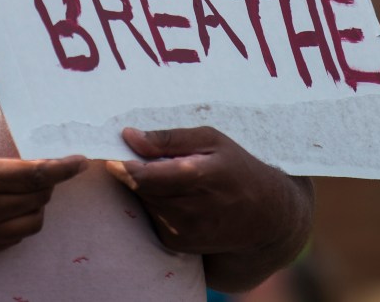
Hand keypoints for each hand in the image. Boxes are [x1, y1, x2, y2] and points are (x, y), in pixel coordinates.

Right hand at [0, 66, 86, 267]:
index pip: (34, 175)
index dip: (61, 169)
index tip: (77, 161)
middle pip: (37, 200)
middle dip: (48, 184)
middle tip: (44, 168)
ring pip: (28, 225)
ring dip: (35, 206)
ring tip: (25, 189)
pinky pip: (7, 242)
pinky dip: (16, 225)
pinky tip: (4, 209)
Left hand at [105, 126, 312, 290]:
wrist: (266, 217)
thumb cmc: (235, 169)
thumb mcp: (210, 140)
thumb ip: (168, 138)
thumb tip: (128, 135)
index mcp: (202, 176)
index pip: (146, 177)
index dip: (122, 165)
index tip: (113, 154)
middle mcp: (192, 209)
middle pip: (140, 189)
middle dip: (133, 172)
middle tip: (140, 158)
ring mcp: (185, 231)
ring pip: (143, 203)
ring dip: (144, 188)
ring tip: (166, 176)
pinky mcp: (178, 243)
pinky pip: (151, 217)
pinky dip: (154, 203)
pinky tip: (173, 195)